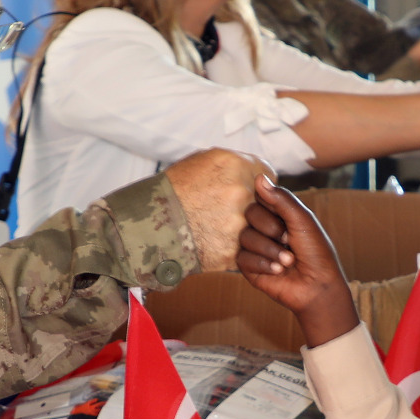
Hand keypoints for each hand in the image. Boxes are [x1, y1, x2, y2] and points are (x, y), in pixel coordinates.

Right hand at [164, 149, 274, 271]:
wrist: (149, 224)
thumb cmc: (173, 190)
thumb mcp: (202, 161)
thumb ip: (234, 163)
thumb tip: (257, 171)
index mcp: (234, 165)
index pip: (267, 175)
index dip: (263, 186)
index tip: (257, 194)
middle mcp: (240, 192)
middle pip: (270, 205)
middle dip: (265, 213)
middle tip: (259, 220)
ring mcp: (237, 223)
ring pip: (264, 234)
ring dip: (264, 239)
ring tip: (257, 242)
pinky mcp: (231, 250)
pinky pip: (250, 256)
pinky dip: (248, 256)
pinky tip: (238, 253)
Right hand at [237, 175, 358, 345]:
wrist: (317, 286)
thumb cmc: (316, 252)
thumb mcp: (303, 220)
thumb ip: (281, 199)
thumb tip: (258, 177)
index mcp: (277, 213)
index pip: (259, 196)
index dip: (270, 205)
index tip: (286, 218)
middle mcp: (264, 227)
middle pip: (249, 214)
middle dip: (271, 228)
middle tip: (288, 240)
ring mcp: (255, 247)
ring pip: (245, 237)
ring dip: (270, 250)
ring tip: (288, 261)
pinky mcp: (248, 267)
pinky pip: (242, 258)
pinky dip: (263, 264)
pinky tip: (278, 271)